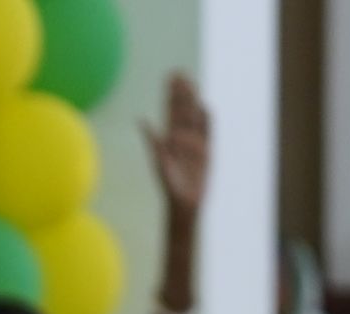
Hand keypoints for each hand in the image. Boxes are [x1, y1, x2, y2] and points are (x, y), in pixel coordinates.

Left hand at [142, 70, 206, 213]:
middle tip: (181, 74)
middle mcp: (181, 138)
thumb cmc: (169, 185)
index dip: (171, 94)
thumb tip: (142, 120)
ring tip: (193, 85)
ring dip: (193, 102)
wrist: (183, 203)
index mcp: (168, 138)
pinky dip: (207, 121)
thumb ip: (153, 140)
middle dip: (181, 93)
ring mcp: (195, 144)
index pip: (170, 111)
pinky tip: (206, 108)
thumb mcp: (159, 161)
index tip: (171, 78)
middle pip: (182, 110)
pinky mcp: (206, 153)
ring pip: (194, 118)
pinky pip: (208, 133)